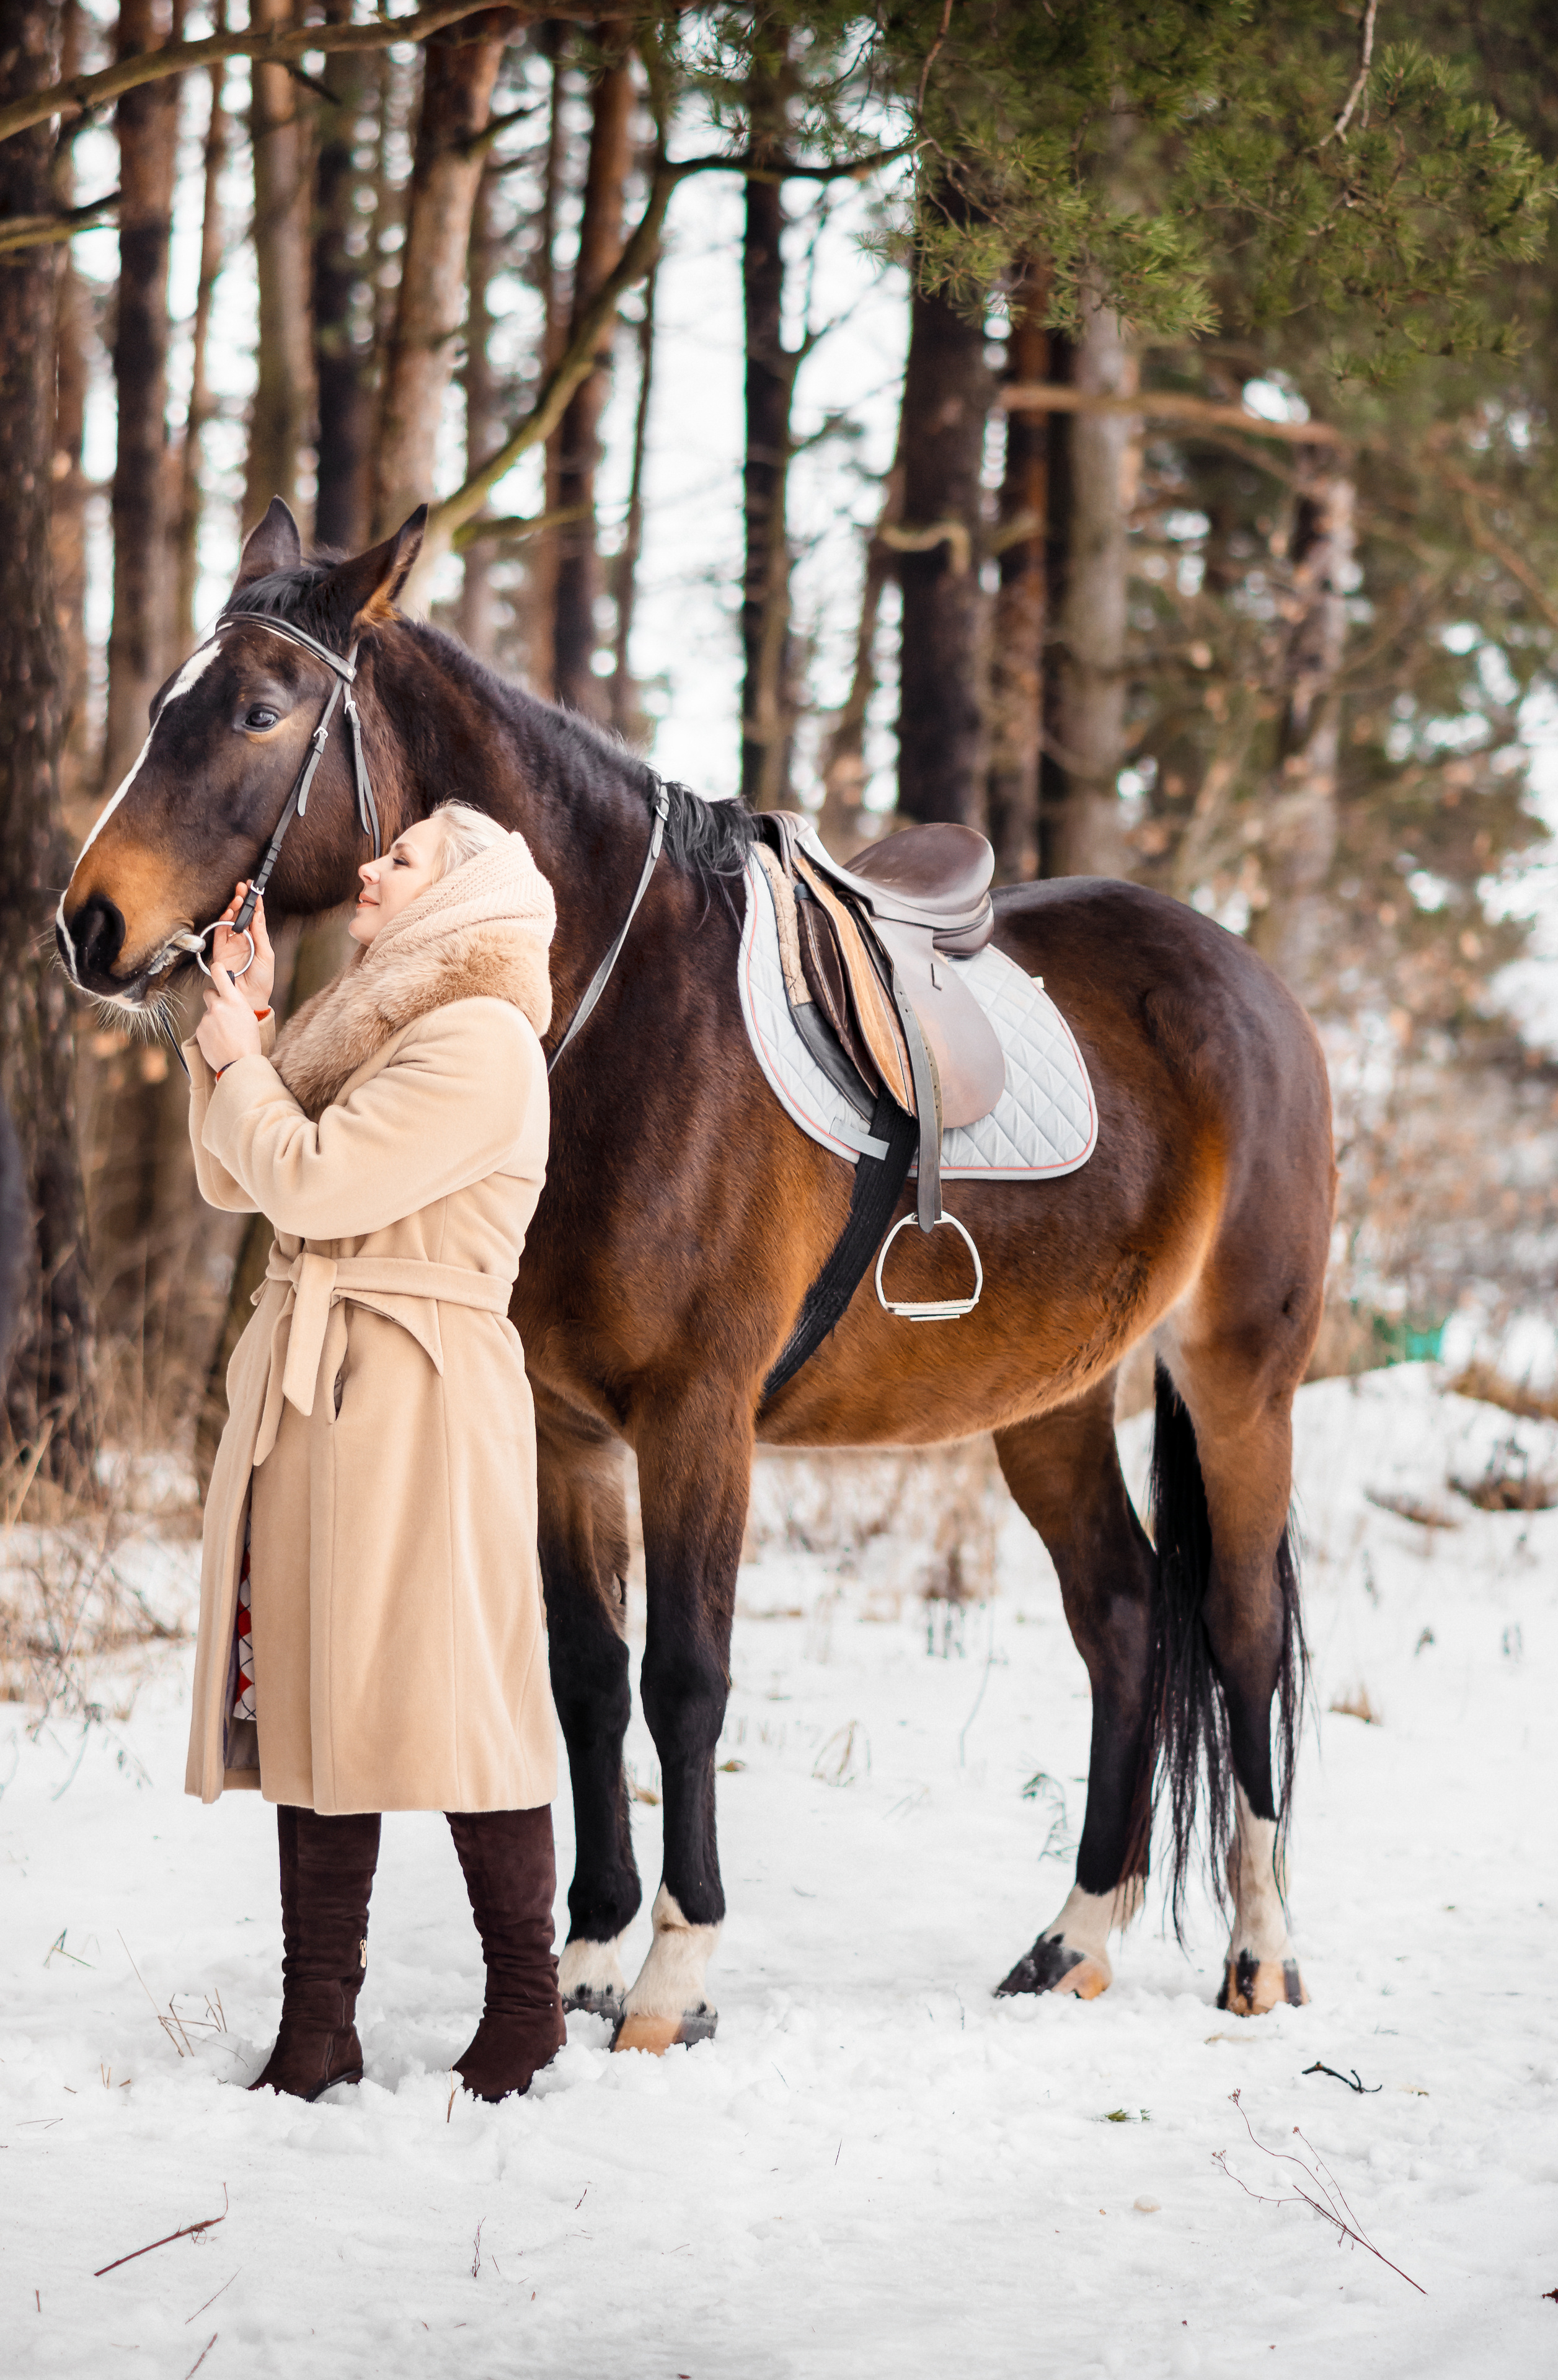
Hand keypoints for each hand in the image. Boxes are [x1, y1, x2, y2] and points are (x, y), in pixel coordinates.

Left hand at [195, 964, 263, 1075]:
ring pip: (207, 1012)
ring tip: (225, 1033)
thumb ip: (236, 1003)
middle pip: (208, 992)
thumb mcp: (248, 1016)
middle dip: (214, 999)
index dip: (217, 969)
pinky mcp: (199, 1030)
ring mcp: (207, 1018)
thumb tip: (229, 996)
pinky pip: (203, 1026)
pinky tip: (219, 1040)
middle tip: (223, 1012)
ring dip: (213, 1019)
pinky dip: (209, 1031)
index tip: (217, 968)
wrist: (239, 1062)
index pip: (219, 974)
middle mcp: (218, 1006)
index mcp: (234, 1000)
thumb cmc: (249, 1041)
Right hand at [210, 883, 275, 1010]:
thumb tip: (259, 914)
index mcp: (257, 940)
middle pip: (241, 915)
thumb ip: (261, 934)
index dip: (255, 903)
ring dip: (233, 907)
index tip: (256, 889)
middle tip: (243, 887)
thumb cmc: (262, 980)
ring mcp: (231, 944)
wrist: (250, 999)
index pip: (255, 917)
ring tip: (238, 897)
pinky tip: (229, 912)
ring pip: (230, 920)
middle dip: (242, 900)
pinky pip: (219, 932)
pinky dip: (222, 921)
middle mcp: (243, 940)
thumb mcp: (266, 955)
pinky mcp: (220, 951)